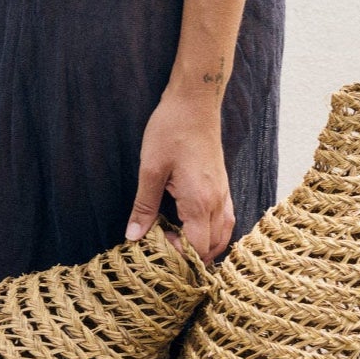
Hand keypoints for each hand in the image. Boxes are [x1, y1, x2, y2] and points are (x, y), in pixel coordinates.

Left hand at [125, 86, 234, 263]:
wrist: (195, 101)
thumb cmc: (171, 130)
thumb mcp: (150, 169)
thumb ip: (144, 205)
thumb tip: (134, 236)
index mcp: (199, 201)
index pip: (198, 249)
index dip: (178, 257)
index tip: (156, 245)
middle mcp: (217, 201)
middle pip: (213, 246)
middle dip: (191, 256)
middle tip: (165, 248)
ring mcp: (223, 192)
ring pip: (224, 234)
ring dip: (206, 246)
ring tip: (180, 243)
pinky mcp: (222, 183)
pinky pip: (226, 218)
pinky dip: (214, 231)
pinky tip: (195, 225)